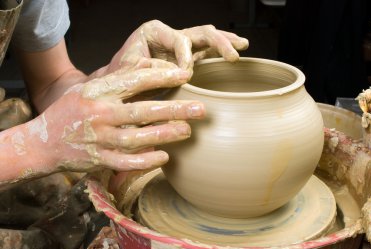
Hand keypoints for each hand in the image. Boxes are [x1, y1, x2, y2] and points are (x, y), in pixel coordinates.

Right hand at [26, 66, 203, 173]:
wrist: (41, 142)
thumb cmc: (71, 111)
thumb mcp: (89, 88)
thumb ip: (117, 80)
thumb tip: (149, 67)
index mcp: (98, 92)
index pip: (135, 81)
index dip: (162, 78)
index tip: (185, 75)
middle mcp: (100, 114)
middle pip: (143, 111)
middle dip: (175, 110)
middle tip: (201, 109)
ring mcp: (99, 139)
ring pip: (138, 138)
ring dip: (165, 135)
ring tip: (187, 131)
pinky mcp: (99, 160)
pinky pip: (127, 163)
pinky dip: (147, 161)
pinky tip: (165, 157)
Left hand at [90, 20, 248, 77]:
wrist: (119, 85)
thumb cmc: (120, 77)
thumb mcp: (130, 72)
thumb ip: (153, 70)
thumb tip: (180, 74)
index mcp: (154, 31)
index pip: (179, 39)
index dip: (186, 56)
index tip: (186, 74)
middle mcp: (170, 35)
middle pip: (199, 32)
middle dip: (218, 43)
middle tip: (233, 54)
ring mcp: (180, 46)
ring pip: (207, 38)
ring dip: (225, 42)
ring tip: (242, 46)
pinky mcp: (187, 58)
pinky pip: (207, 52)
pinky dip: (221, 52)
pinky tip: (236, 53)